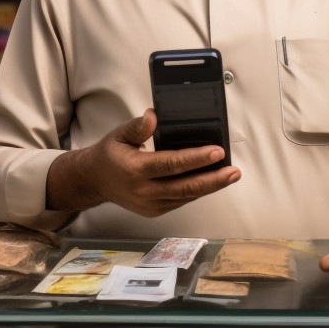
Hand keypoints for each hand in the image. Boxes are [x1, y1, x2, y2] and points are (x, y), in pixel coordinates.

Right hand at [46, 108, 240, 216]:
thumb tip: (153, 116)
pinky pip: (181, 200)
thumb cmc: (110, 154)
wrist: (94, 181)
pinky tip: (212, 181)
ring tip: (230, 175)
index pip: (171, 164)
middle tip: (234, 171)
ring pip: (186, 196)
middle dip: (213, 179)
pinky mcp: (155, 211)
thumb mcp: (119, 134)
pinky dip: (198, 191)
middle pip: (185, 187)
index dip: (196, 158)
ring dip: (210, 186)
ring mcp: (150, 204)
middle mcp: (144, 191)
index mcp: (135, 170)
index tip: (217, 151)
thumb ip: (137, 126)